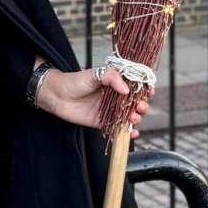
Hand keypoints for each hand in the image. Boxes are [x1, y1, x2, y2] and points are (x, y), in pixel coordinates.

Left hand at [36, 67, 152, 136]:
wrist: (57, 95)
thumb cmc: (76, 81)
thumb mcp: (94, 74)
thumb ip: (111, 77)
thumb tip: (127, 89)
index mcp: (116, 83)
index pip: (136, 86)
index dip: (145, 89)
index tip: (150, 91)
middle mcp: (115, 97)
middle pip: (135, 103)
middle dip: (142, 106)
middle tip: (140, 107)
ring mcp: (110, 111)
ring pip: (129, 117)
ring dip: (136, 119)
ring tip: (133, 118)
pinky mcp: (103, 123)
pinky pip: (118, 129)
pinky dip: (128, 133)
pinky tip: (132, 133)